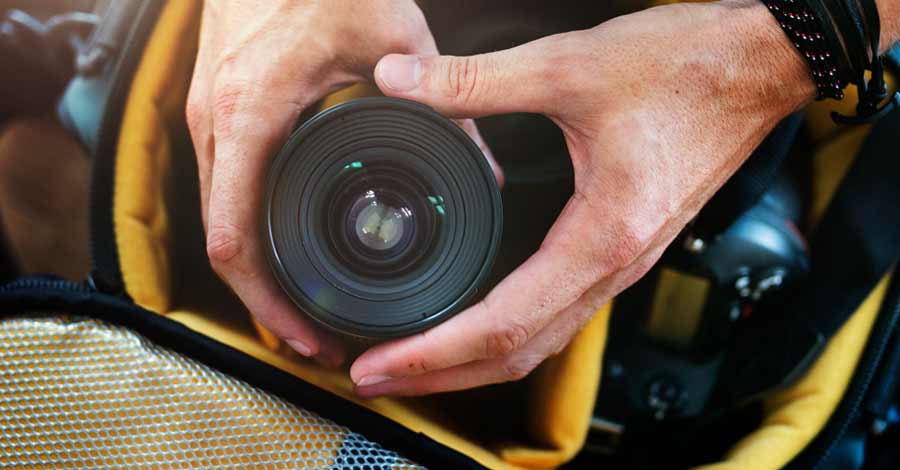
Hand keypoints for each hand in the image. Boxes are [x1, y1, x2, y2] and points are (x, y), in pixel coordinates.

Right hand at [185, 0, 499, 366]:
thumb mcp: (391, 32)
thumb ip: (441, 98)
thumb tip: (482, 162)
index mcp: (251, 112)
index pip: (235, 239)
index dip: (268, 303)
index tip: (306, 334)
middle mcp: (216, 123)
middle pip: (223, 246)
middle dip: (266, 304)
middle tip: (315, 338)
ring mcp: (209, 120)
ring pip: (221, 223)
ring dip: (259, 274)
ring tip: (305, 309)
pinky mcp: (220, 115)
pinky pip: (225, 192)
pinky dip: (252, 234)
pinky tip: (288, 252)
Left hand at [350, 0, 816, 395]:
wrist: (757, 67)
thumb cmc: (686, 69)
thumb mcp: (569, 67)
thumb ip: (477, 79)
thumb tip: (401, 81)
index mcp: (601, 236)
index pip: (502, 324)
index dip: (433, 353)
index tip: (380, 364)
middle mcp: (614, 266)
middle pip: (516, 354)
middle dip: (441, 374)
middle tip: (375, 376)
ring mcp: (621, 265)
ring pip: (538, 342)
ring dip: (470, 360)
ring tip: (411, 360)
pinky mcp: (621, 250)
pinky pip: (557, 313)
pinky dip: (506, 333)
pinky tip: (473, 322)